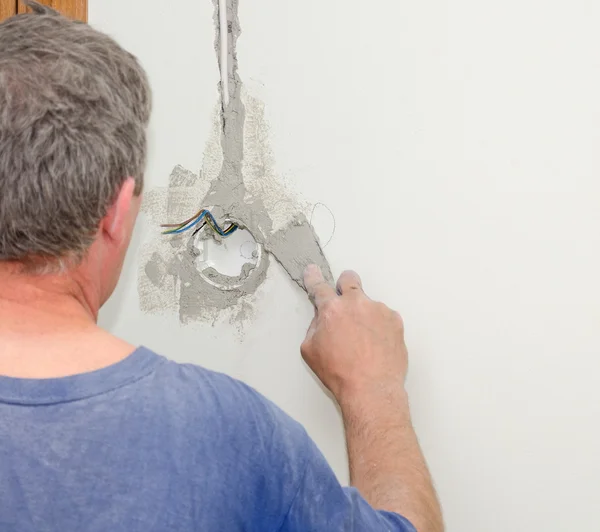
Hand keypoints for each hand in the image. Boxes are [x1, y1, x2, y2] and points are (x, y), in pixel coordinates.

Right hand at [301, 265, 408, 404]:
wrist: (371, 389)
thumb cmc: (340, 373)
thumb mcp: (311, 351)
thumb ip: (314, 327)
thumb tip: (322, 318)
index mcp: (331, 310)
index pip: (319, 287)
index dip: (314, 277)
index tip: (313, 271)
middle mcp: (355, 303)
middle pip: (349, 279)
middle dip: (345, 285)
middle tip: (344, 301)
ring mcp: (378, 310)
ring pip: (368, 303)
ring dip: (364, 315)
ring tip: (364, 342)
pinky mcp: (395, 320)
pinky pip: (384, 317)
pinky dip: (380, 327)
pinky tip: (376, 346)